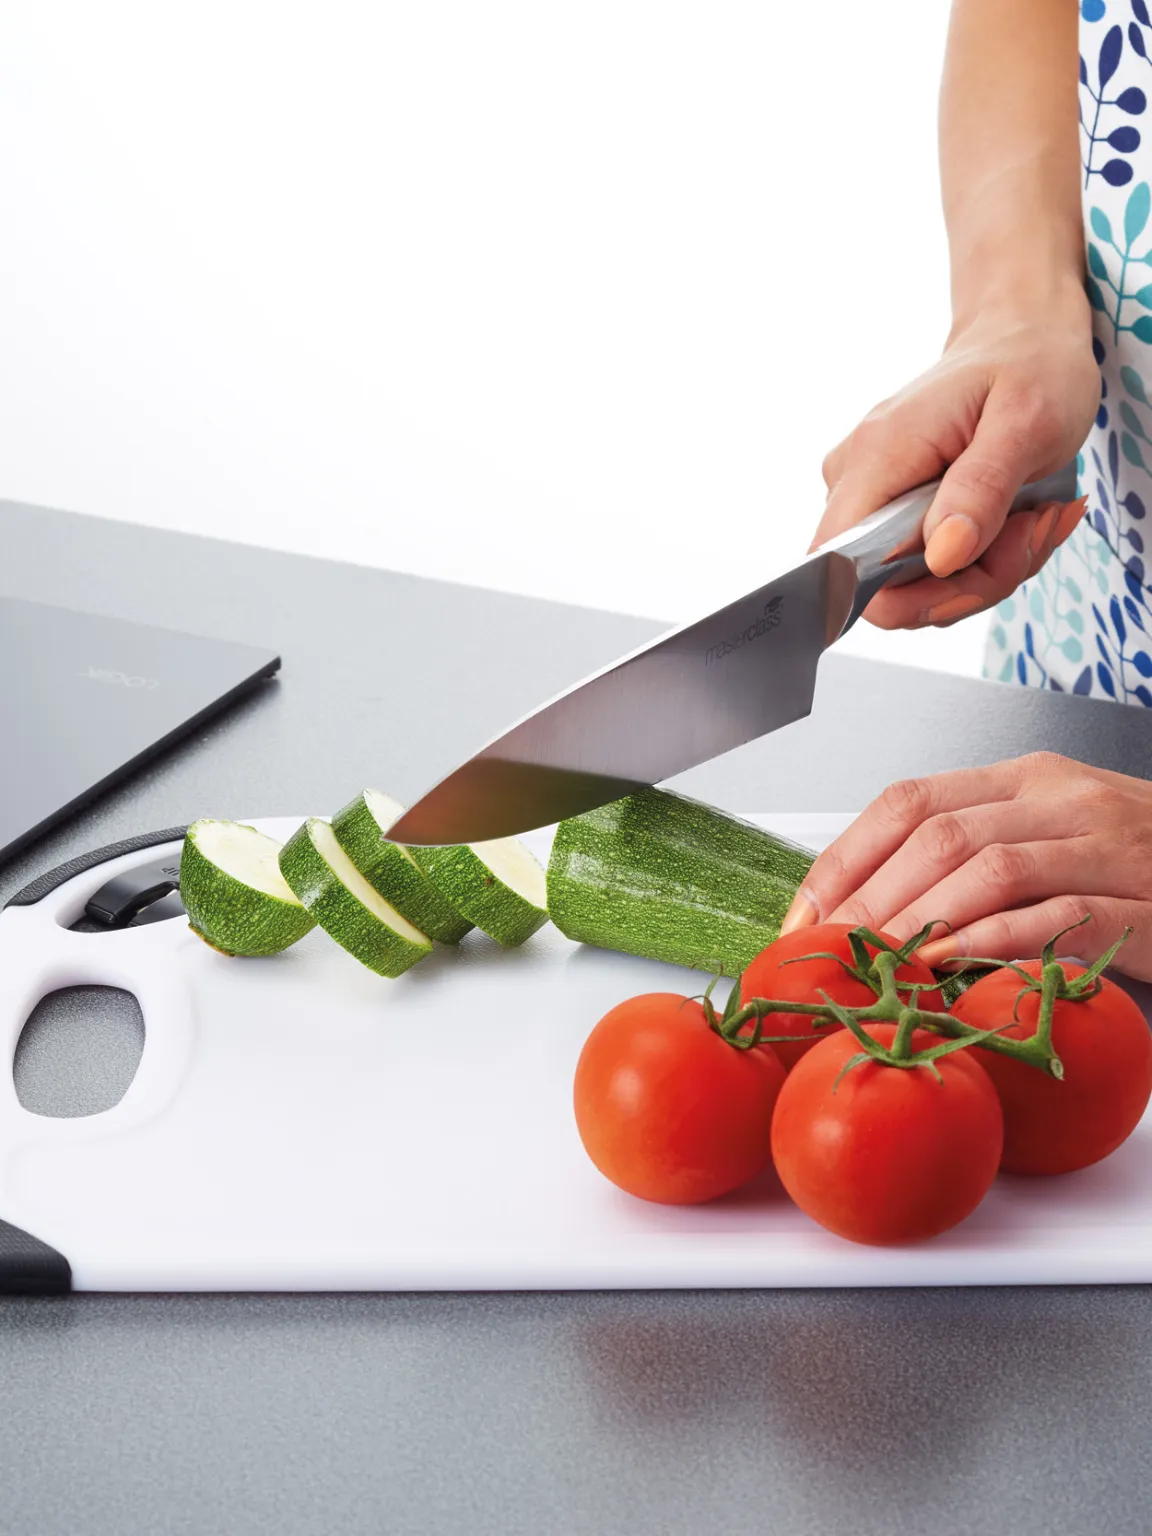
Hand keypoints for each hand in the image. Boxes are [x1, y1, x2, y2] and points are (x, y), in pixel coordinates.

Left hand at [780, 753, 1151, 980]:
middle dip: (870, 898)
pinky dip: (996, 941)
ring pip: (990, 868)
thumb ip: (968, 852)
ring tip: (879, 962)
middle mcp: (1061, 800)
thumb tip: (866, 900)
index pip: (910, 799)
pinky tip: (955, 964)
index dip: (846, 856)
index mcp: (1024, 779)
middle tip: (831, 951)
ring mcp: (1105, 847)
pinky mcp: (1144, 902)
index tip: (805, 912)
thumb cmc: (1133, 860)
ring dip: (921, 921)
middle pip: (938, 836)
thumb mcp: (1045, 835)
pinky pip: (1059, 915)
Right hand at [812, 304, 1097, 630]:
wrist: (1023, 337)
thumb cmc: (1029, 366)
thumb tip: (941, 556)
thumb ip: (981, 491)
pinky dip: (983, 557)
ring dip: (988, 568)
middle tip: (1029, 530)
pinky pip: (929, 568)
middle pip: (887, 589)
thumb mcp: (1028, 422)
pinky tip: (1015, 516)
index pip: (841, 568)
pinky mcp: (891, 510)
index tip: (977, 571)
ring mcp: (871, 496)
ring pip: (916, 585)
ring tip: (1031, 515)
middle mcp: (857, 479)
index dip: (904, 597)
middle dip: (970, 581)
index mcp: (879, 456)